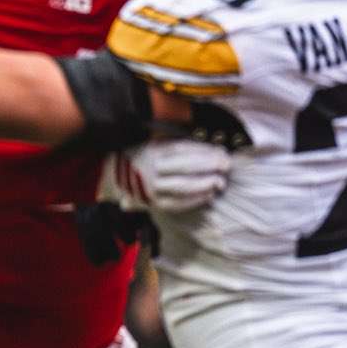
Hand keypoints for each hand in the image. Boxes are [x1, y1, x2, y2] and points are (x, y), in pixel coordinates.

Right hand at [100, 140, 230, 212]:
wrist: (121, 176)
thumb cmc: (148, 157)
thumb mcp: (160, 144)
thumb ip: (183, 146)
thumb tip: (215, 151)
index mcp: (153, 151)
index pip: (182, 149)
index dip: (204, 150)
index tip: (221, 151)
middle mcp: (152, 169)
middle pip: (185, 166)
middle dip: (209, 165)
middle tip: (225, 164)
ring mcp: (153, 187)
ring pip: (183, 186)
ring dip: (205, 184)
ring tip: (220, 182)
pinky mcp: (156, 203)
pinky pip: (178, 203)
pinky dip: (196, 200)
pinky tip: (209, 195)